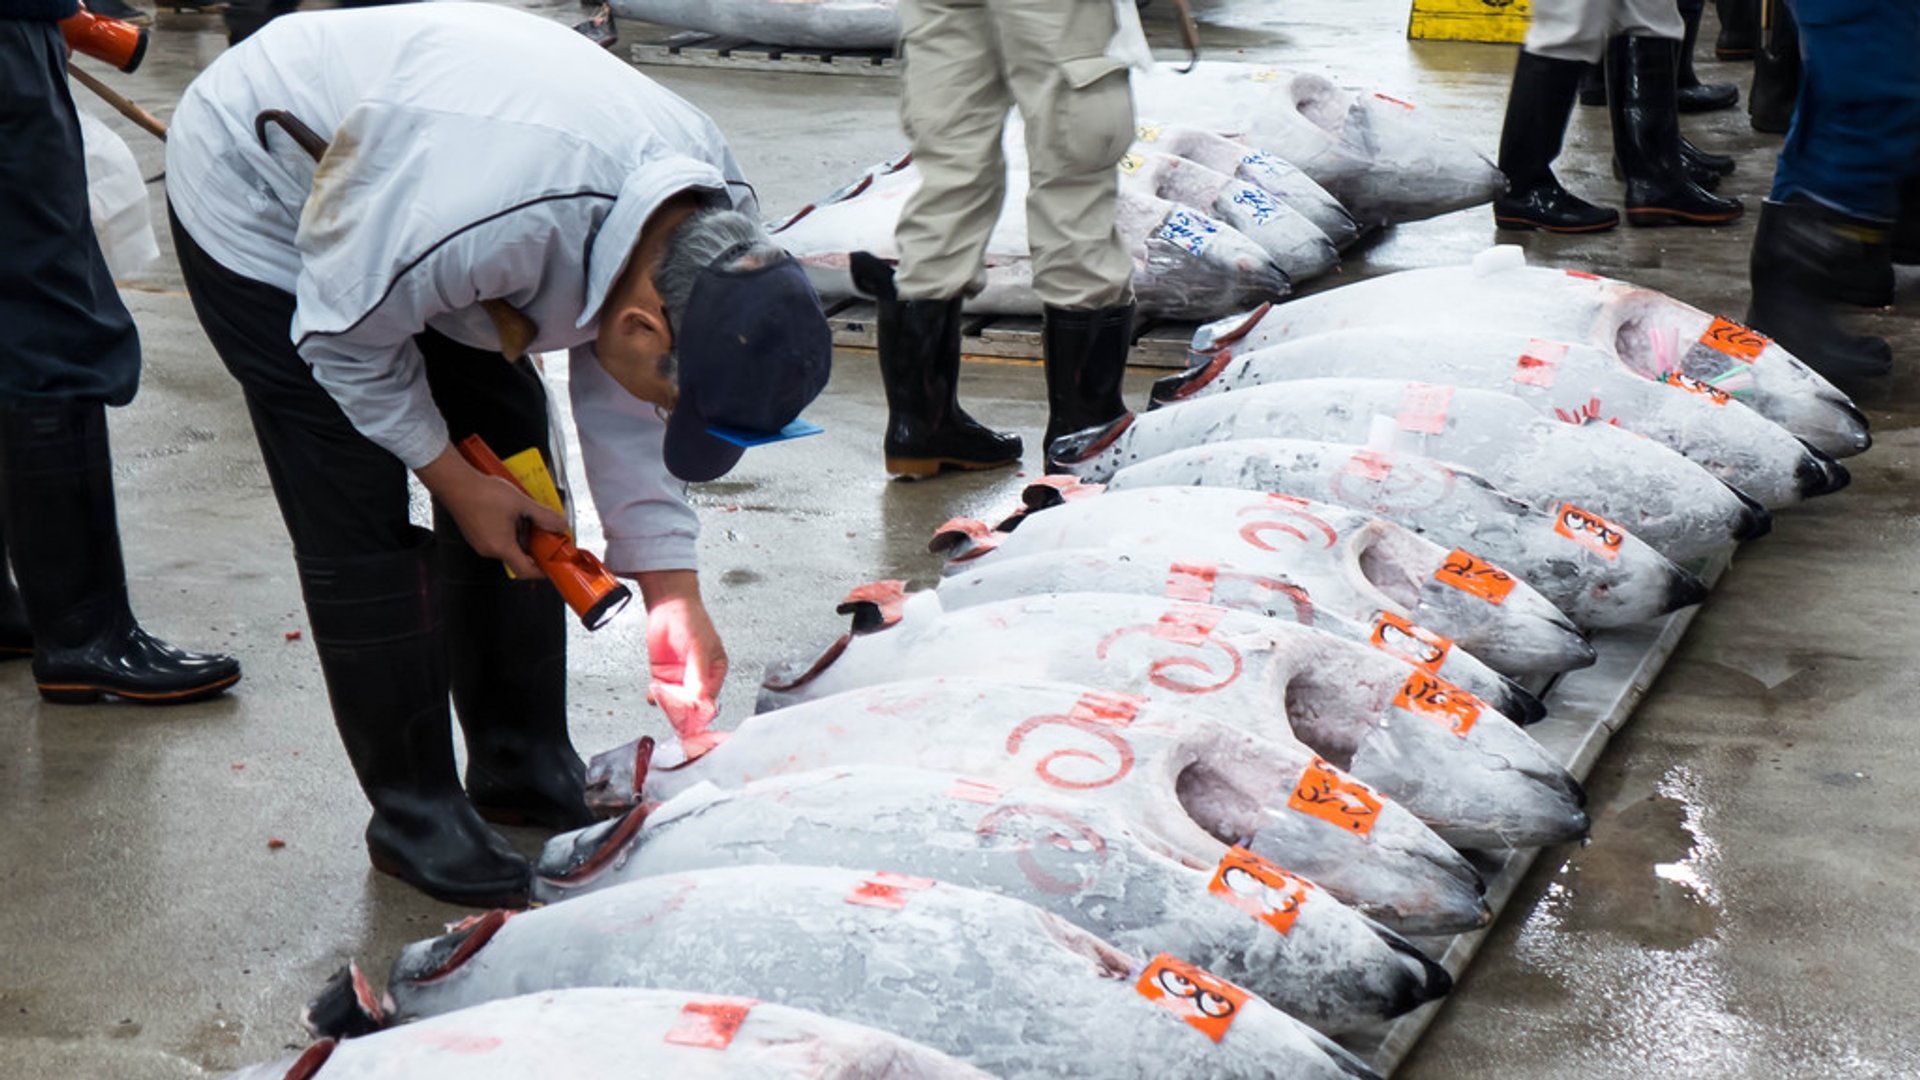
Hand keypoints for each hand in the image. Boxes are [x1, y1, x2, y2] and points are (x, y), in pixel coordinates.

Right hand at [415, 445, 568, 579]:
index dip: (541, 572)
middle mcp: (488, 549)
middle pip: (517, 557)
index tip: (551, 566)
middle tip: (544, 534)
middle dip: (532, 547)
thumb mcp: (522, 503)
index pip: (525, 571)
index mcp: (501, 547)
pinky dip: (508, 531)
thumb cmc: (482, 493)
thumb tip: (560, 525)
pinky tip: (512, 513)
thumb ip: (544, 516)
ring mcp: (479, 542)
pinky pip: (496, 538)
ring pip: (506, 546)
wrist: (455, 483)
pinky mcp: (474, 533)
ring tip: (527, 518)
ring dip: (520, 536)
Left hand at [638, 570, 727, 748]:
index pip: (709, 698)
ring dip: (669, 705)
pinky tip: (654, 696)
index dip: (700, 710)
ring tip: (664, 703)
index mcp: (715, 671)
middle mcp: (697, 677)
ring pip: (675, 700)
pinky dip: (656, 697)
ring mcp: (679, 676)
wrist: (668, 604)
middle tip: (675, 717)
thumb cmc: (691, 620)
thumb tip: (701, 700)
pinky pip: (660, 692)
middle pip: (691, 703)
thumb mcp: (700, 649)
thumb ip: (699, 676)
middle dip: (683, 711)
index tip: (691, 718)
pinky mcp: (663, 674)